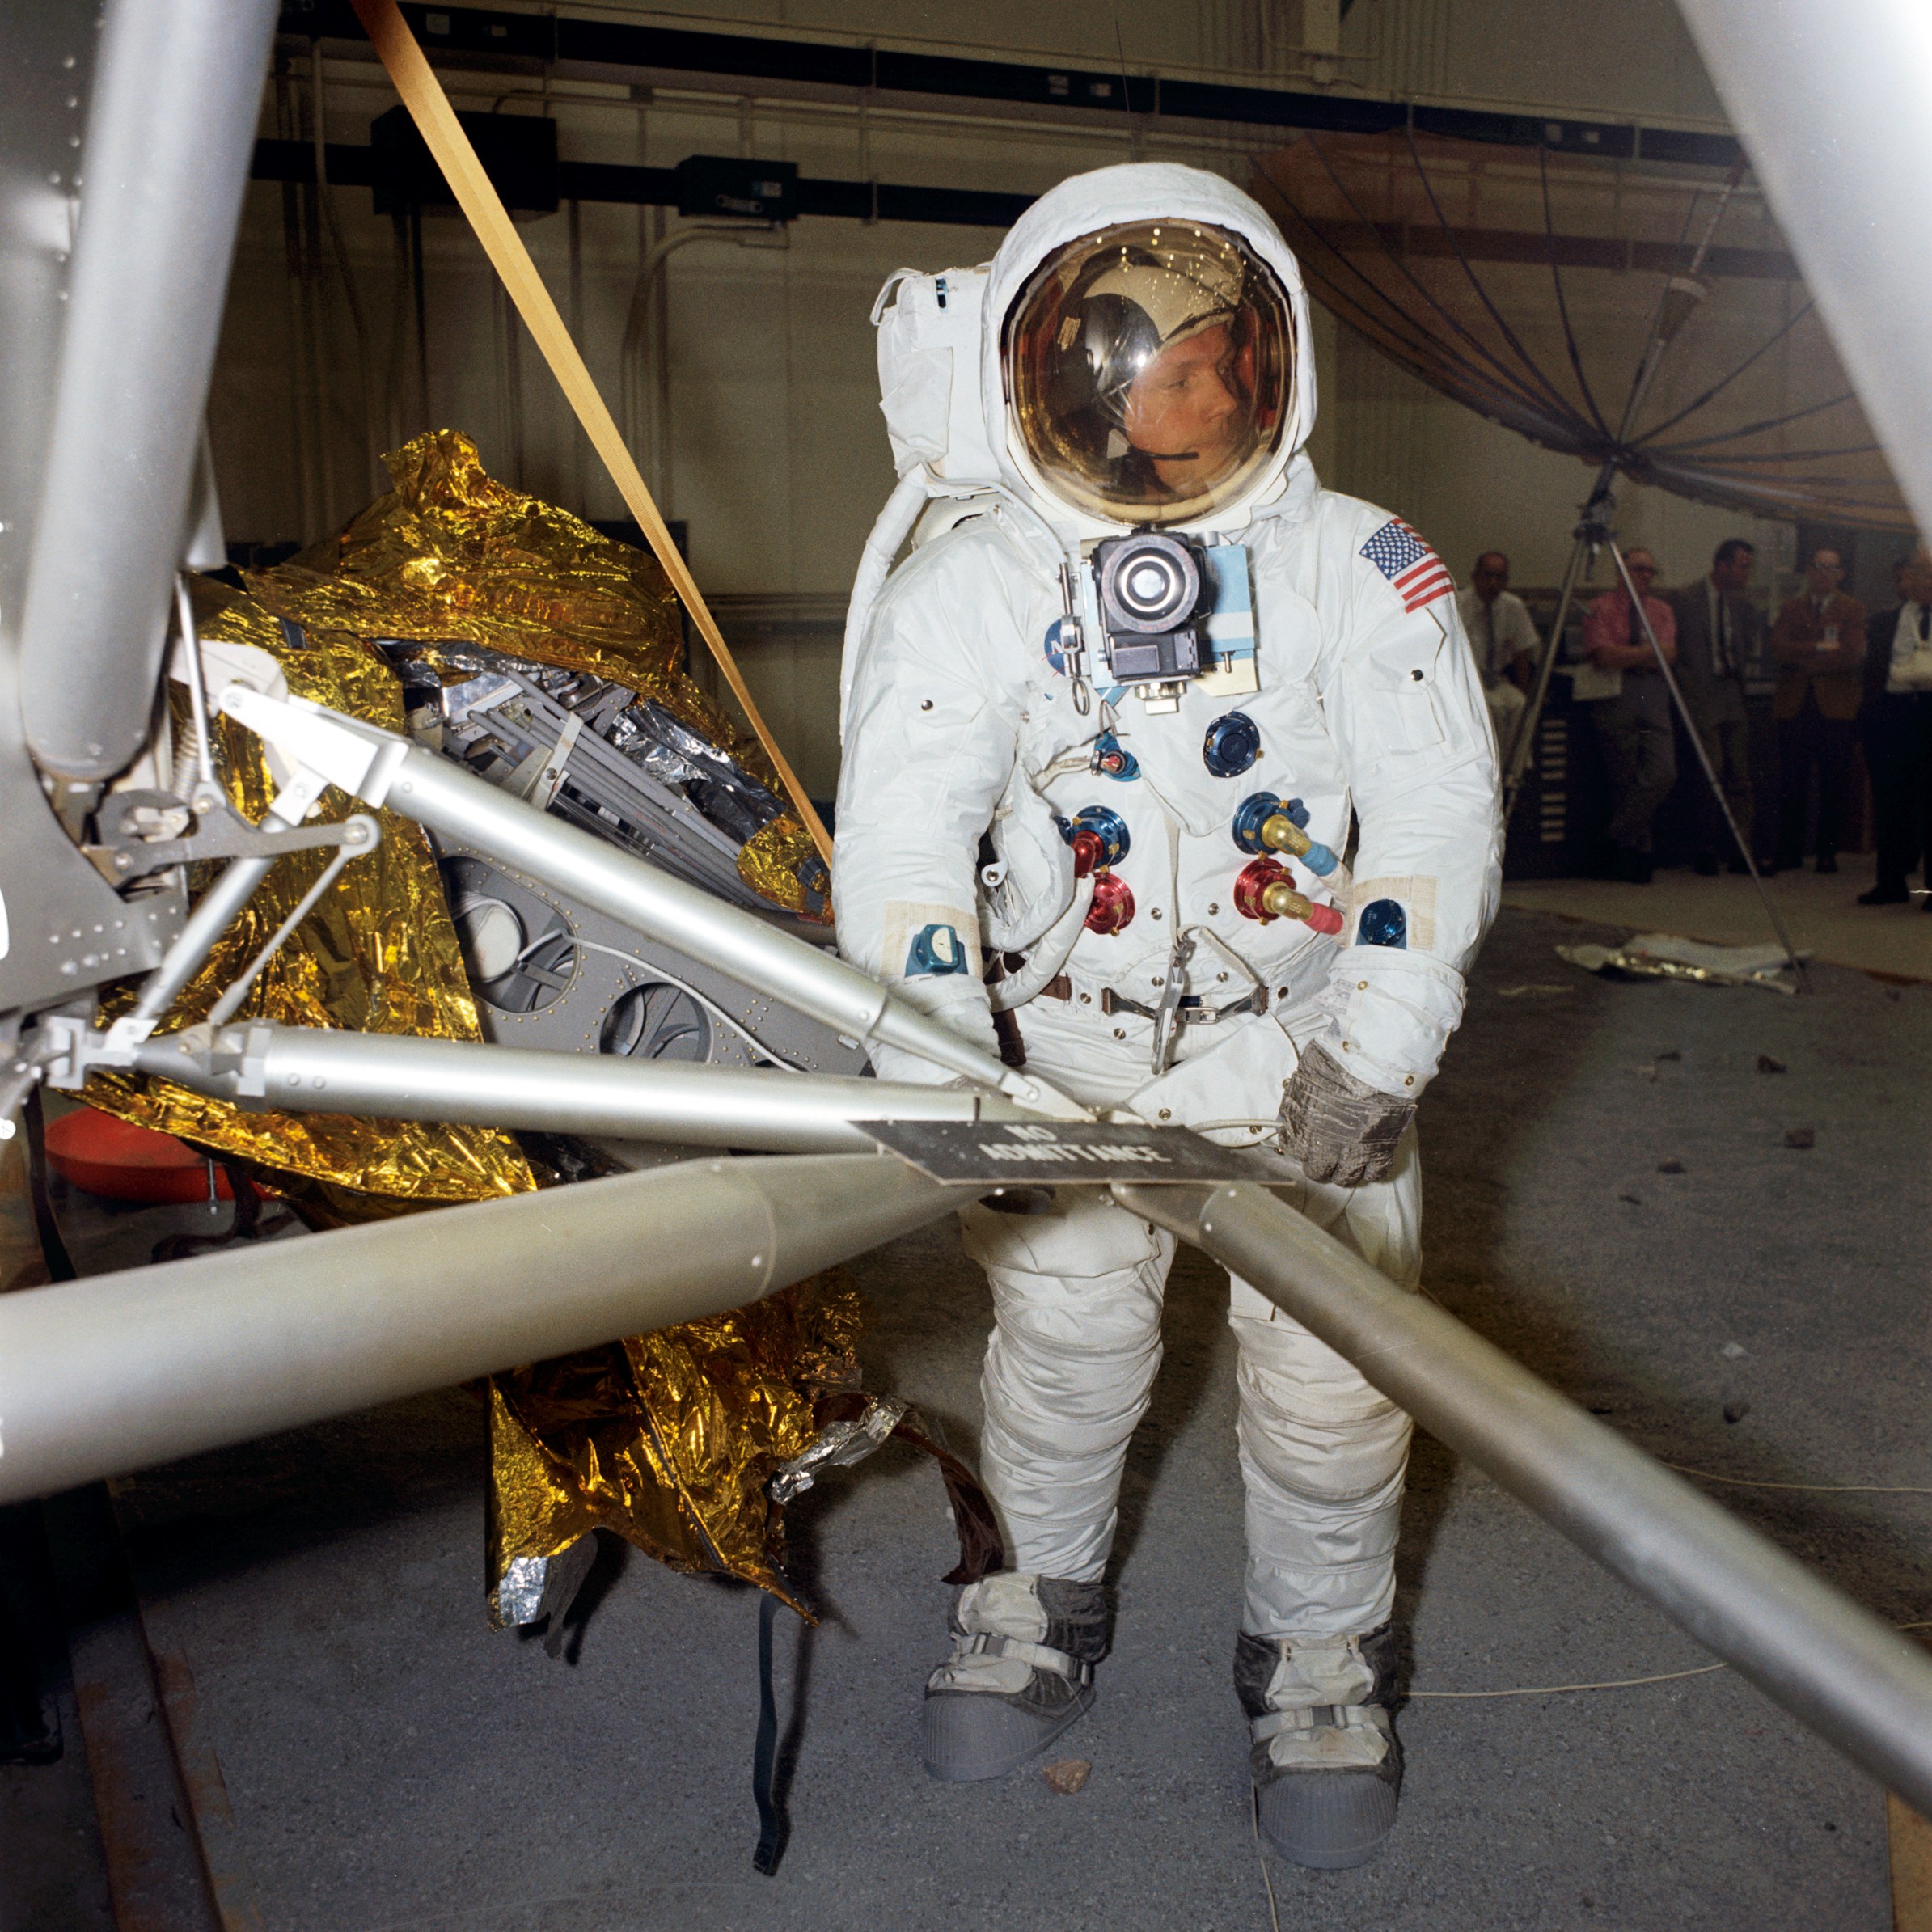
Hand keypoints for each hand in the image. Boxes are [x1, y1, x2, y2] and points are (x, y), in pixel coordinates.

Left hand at [1277, 1044, 1415, 1186]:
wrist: (1374, 1062)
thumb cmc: (1338, 1061)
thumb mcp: (1306, 1076)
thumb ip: (1299, 1097)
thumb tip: (1295, 1104)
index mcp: (1304, 1124)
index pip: (1293, 1149)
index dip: (1298, 1146)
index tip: (1302, 1142)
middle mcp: (1327, 1143)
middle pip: (1317, 1170)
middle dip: (1318, 1165)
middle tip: (1323, 1158)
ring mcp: (1355, 1149)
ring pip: (1345, 1177)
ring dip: (1343, 1172)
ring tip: (1345, 1163)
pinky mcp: (1381, 1149)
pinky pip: (1375, 1173)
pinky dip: (1371, 1170)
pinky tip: (1369, 1162)